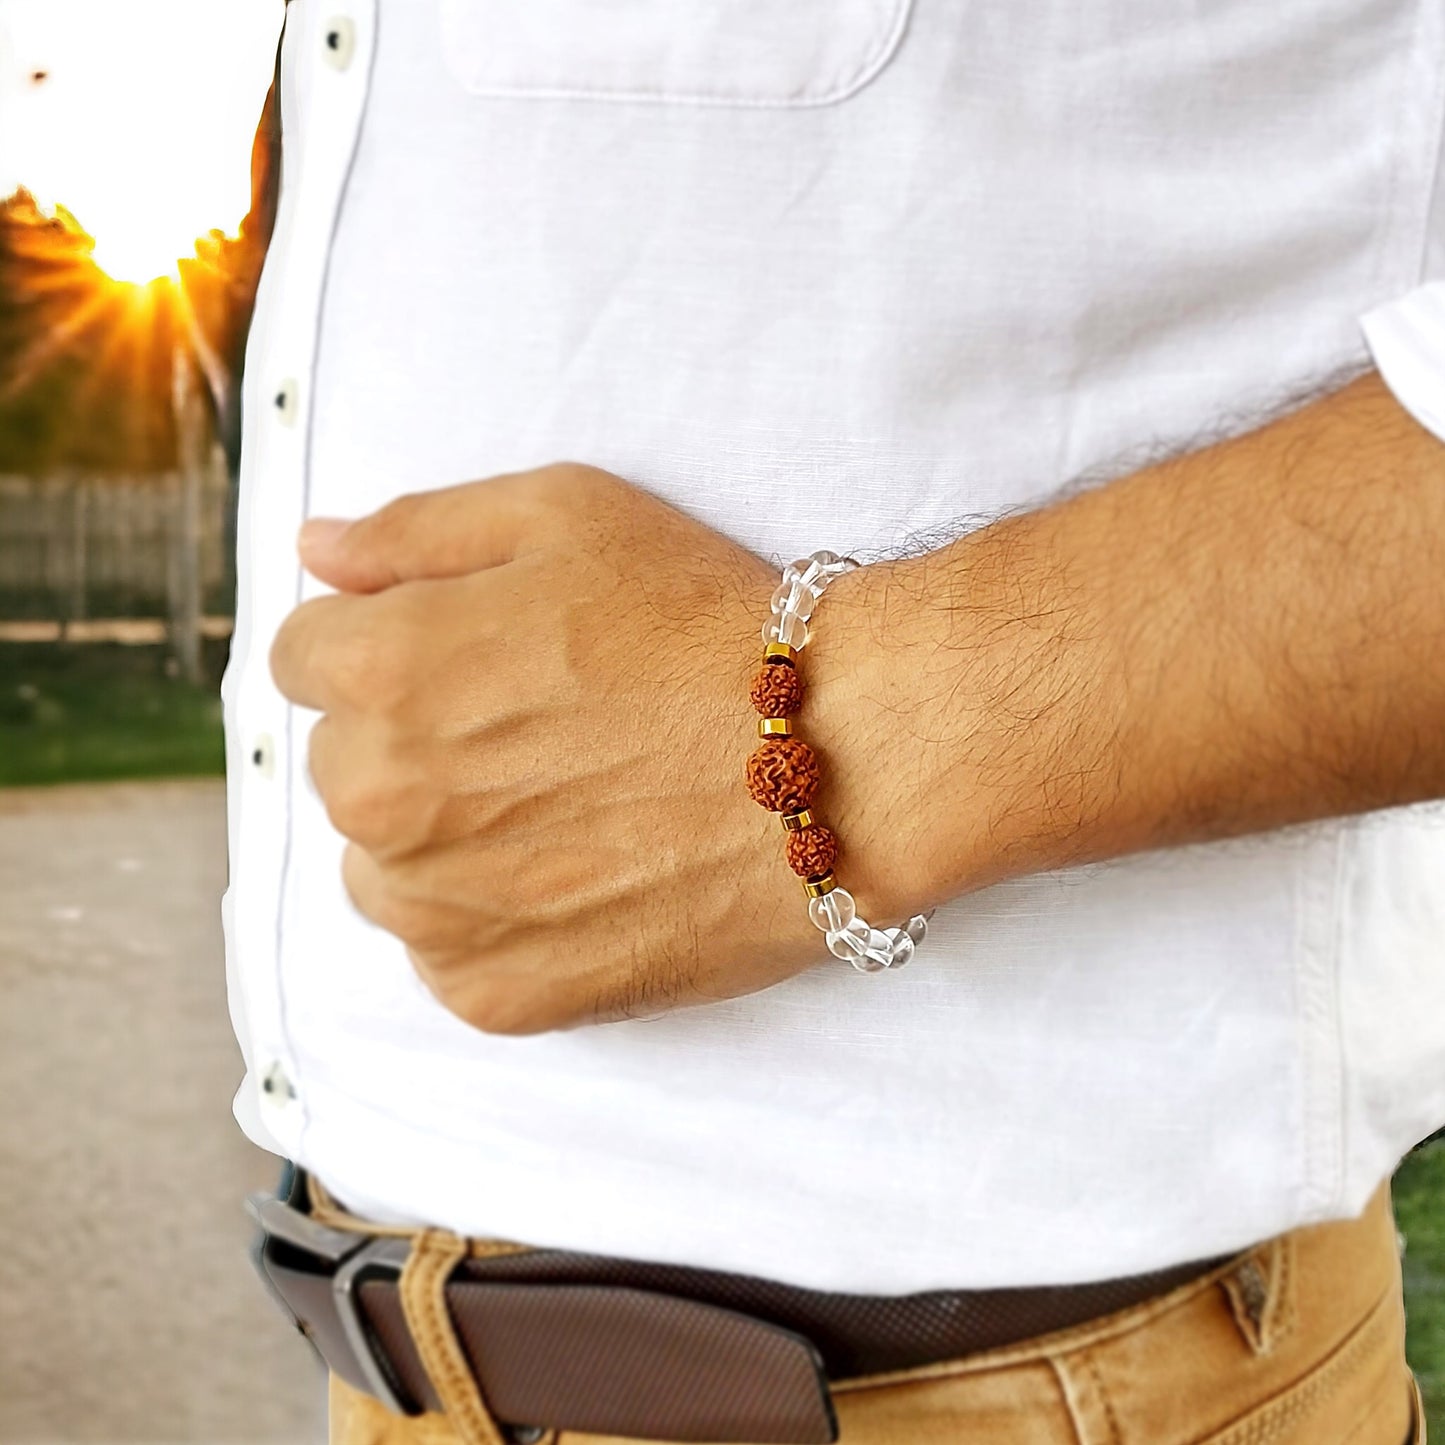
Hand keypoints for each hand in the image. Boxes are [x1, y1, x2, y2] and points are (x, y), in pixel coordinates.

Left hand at [268, 463, 900, 1032]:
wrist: (833, 758)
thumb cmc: (704, 624)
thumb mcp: (564, 515)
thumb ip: (415, 530)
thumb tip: (316, 550)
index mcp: (382, 669)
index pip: (304, 656)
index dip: (383, 641)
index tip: (467, 652)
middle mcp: (385, 798)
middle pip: (340, 765)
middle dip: (407, 738)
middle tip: (530, 728)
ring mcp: (440, 911)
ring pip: (379, 869)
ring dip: (435, 839)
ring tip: (553, 806)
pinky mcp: (500, 994)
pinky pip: (442, 956)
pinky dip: (485, 922)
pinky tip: (570, 874)